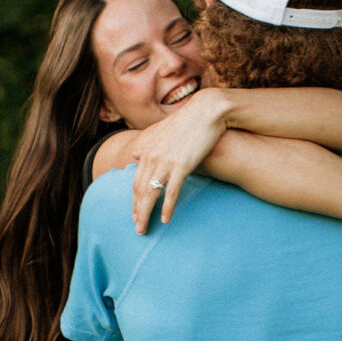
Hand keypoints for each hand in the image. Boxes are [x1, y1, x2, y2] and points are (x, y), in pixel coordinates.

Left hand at [131, 88, 228, 233]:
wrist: (207, 111)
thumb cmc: (187, 120)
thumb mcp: (161, 129)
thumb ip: (146, 141)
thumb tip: (135, 153)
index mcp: (147, 149)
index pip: (136, 181)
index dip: (134, 200)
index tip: (134, 214)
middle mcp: (152, 156)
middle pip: (140, 191)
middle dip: (137, 212)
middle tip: (138, 229)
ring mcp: (166, 161)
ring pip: (151, 194)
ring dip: (146, 214)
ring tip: (145, 230)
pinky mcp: (182, 165)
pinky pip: (172, 192)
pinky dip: (167, 207)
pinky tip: (165, 219)